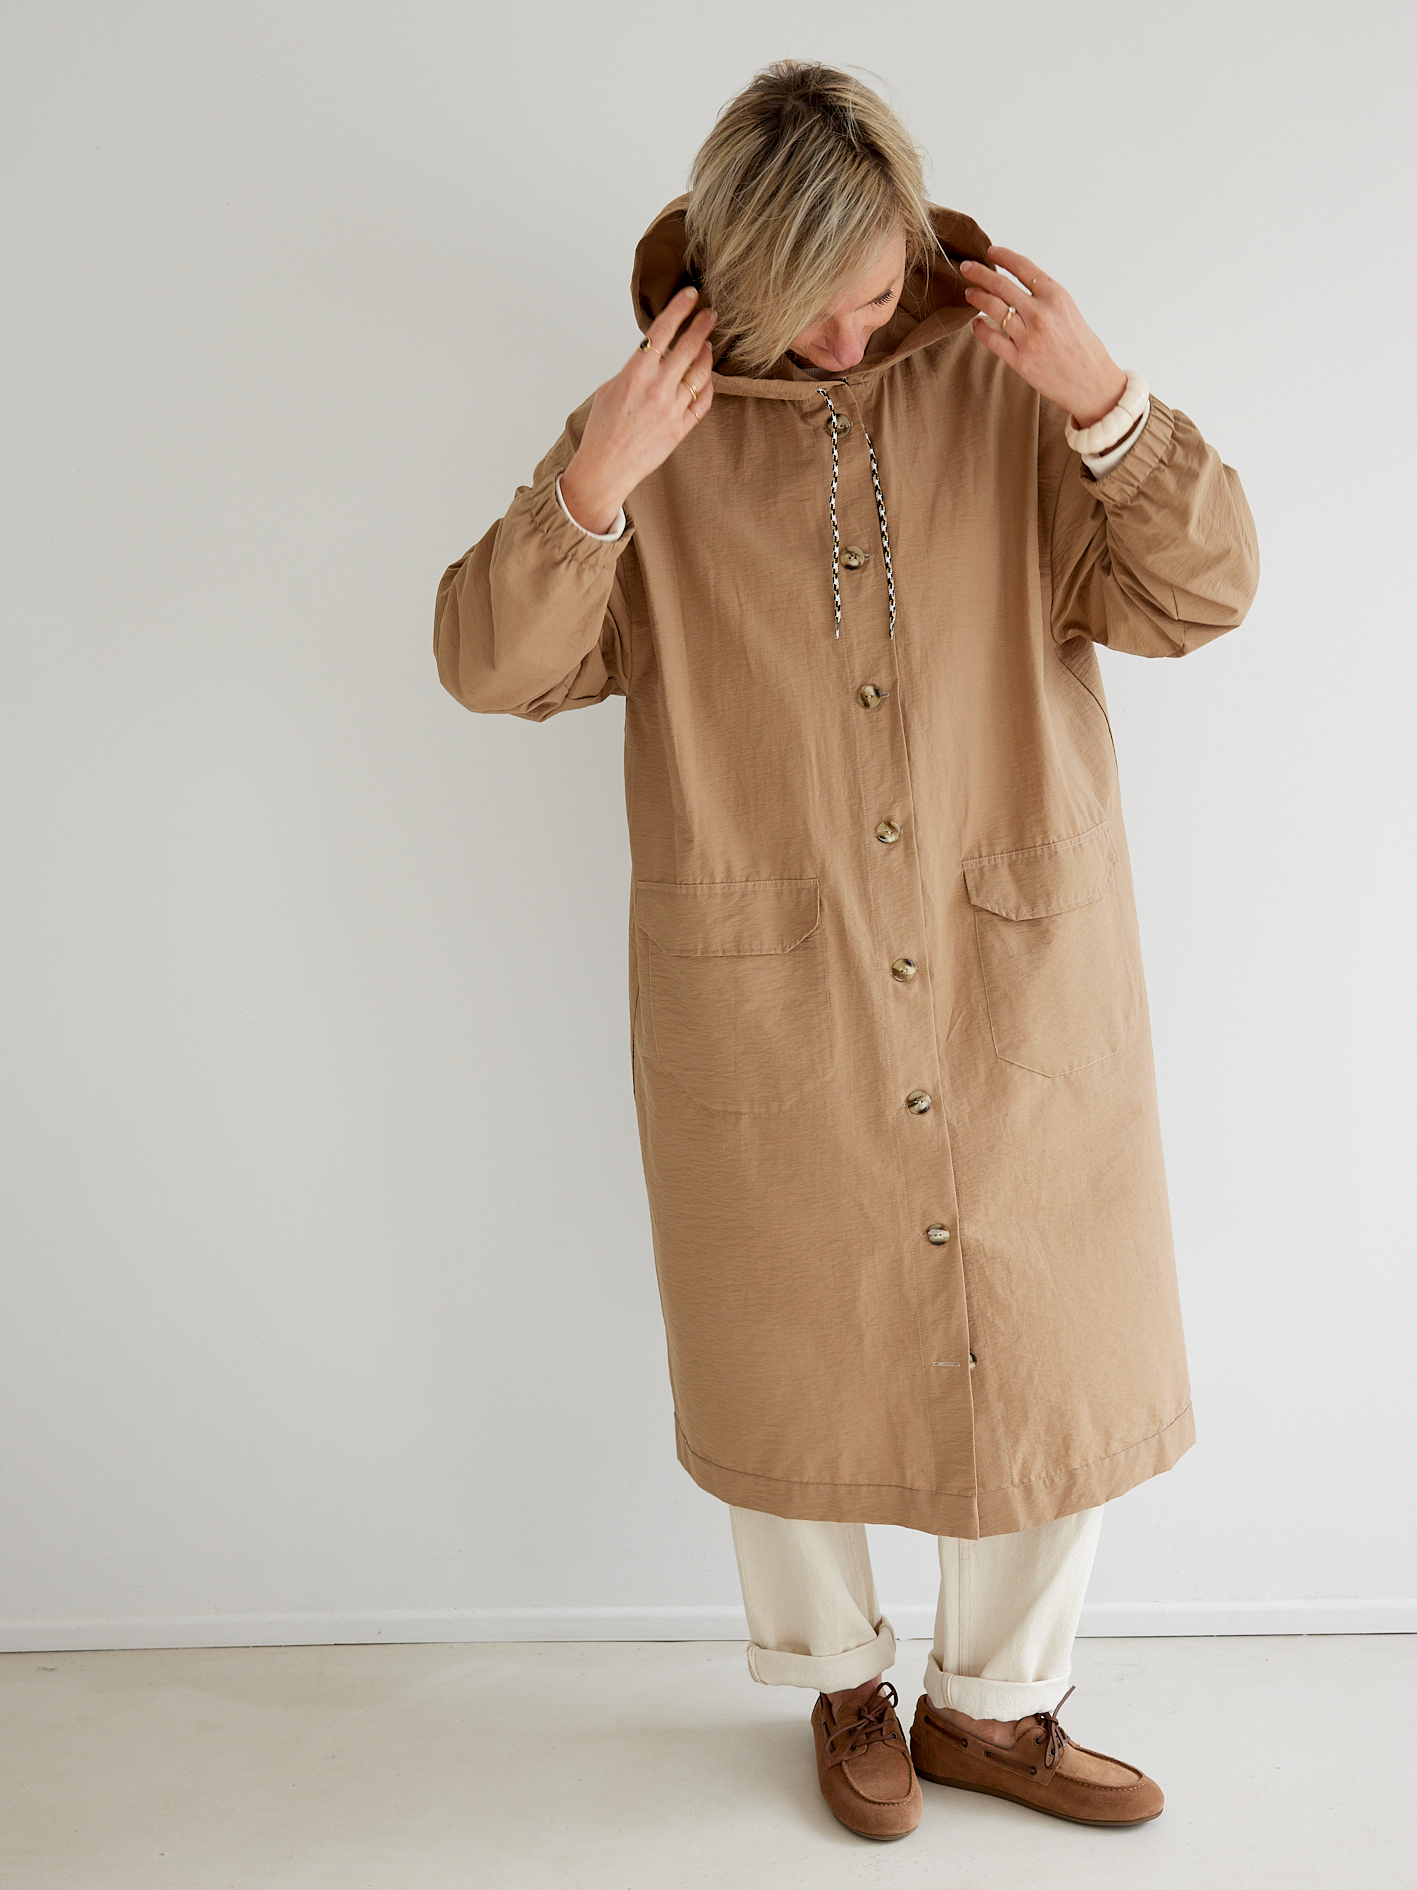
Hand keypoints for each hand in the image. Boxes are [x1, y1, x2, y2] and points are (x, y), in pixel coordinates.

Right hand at [559, 286, 716, 532]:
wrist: (606, 467)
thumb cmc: (602, 429)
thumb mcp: (610, 388)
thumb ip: (634, 370)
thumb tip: (652, 358)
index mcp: (636, 373)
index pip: (662, 330)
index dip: (679, 308)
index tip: (691, 295)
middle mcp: (658, 388)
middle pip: (688, 346)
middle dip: (701, 325)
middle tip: (710, 314)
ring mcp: (672, 408)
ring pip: (700, 372)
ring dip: (706, 353)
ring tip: (708, 343)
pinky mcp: (681, 428)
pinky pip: (703, 400)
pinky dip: (707, 385)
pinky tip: (707, 376)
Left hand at [961, 247, 1125, 428]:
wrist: (1092, 383)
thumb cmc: (1083, 348)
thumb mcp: (1069, 312)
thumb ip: (1045, 299)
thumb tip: (1019, 287)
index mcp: (1056, 297)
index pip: (1023, 267)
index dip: (1003, 257)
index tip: (990, 252)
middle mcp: (1040, 314)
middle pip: (1001, 285)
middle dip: (980, 273)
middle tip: (966, 268)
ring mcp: (1028, 337)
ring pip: (993, 308)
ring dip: (977, 297)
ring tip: (969, 292)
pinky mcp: (1019, 360)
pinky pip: (991, 339)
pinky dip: (979, 328)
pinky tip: (975, 322)